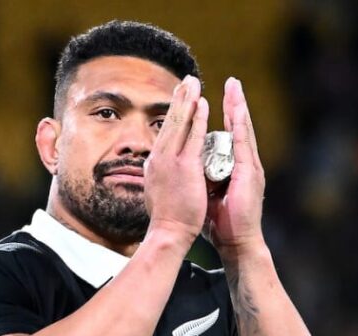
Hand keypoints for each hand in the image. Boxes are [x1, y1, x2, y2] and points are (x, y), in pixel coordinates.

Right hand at [144, 75, 209, 242]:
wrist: (168, 234)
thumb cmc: (165, 220)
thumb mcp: (157, 193)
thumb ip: (159, 179)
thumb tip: (154, 172)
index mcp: (155, 164)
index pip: (165, 133)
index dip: (172, 113)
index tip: (178, 98)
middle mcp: (159, 158)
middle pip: (169, 121)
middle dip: (179, 99)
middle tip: (186, 80)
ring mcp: (171, 160)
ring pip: (179, 123)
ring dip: (188, 101)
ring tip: (194, 83)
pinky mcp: (184, 166)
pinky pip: (193, 136)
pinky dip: (197, 118)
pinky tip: (202, 104)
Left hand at [205, 78, 265, 253]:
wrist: (236, 241)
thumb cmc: (220, 221)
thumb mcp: (206, 192)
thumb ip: (200, 178)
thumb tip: (185, 168)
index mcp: (233, 166)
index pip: (228, 135)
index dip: (224, 116)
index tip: (218, 96)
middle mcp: (244, 163)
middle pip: (238, 127)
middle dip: (235, 103)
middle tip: (232, 81)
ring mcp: (250, 167)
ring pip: (244, 131)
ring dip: (240, 108)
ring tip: (236, 87)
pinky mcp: (250, 173)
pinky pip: (245, 144)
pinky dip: (242, 126)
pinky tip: (238, 111)